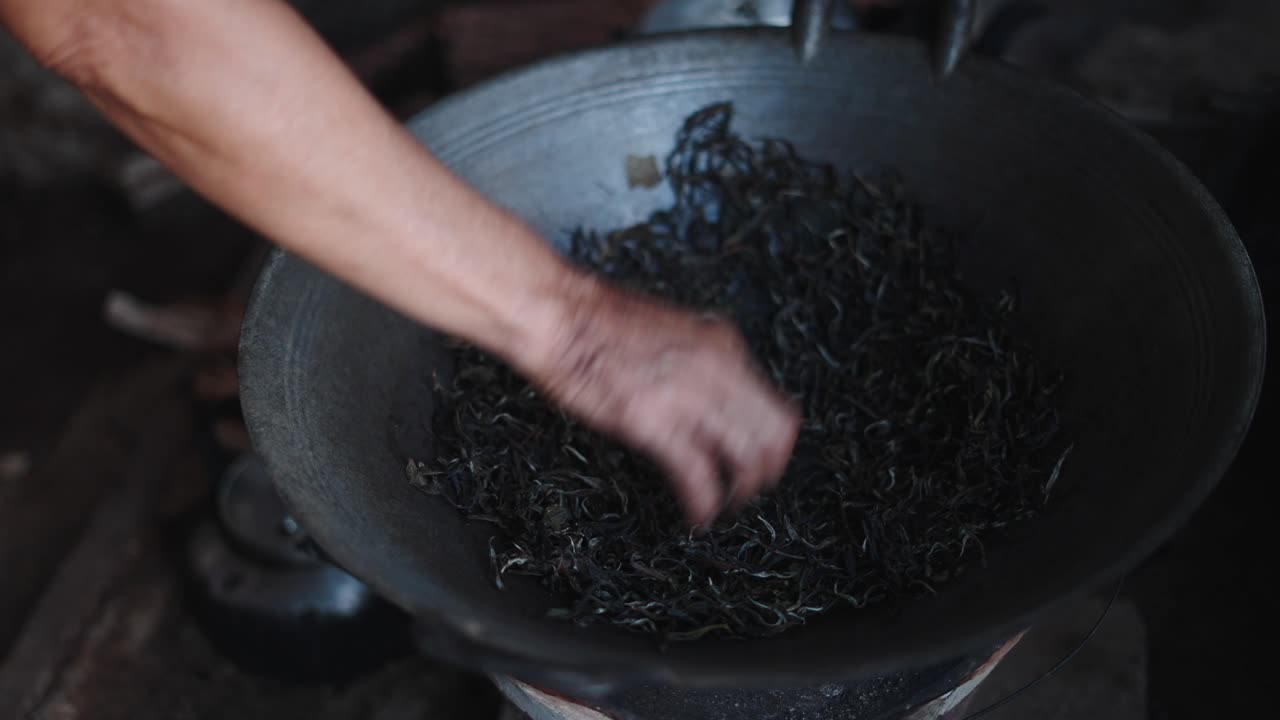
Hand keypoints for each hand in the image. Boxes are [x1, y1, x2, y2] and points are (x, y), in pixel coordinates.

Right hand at [520, 275, 800, 527]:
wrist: (559, 314)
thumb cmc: (599, 320)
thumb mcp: (674, 329)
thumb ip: (704, 361)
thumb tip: (716, 392)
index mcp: (724, 345)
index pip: (777, 406)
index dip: (774, 444)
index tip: (761, 461)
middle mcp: (718, 371)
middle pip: (774, 437)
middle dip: (766, 473)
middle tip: (748, 491)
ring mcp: (689, 397)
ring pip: (747, 459)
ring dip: (740, 493)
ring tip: (724, 507)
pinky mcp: (655, 423)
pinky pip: (700, 476)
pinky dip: (704, 505)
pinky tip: (697, 516)